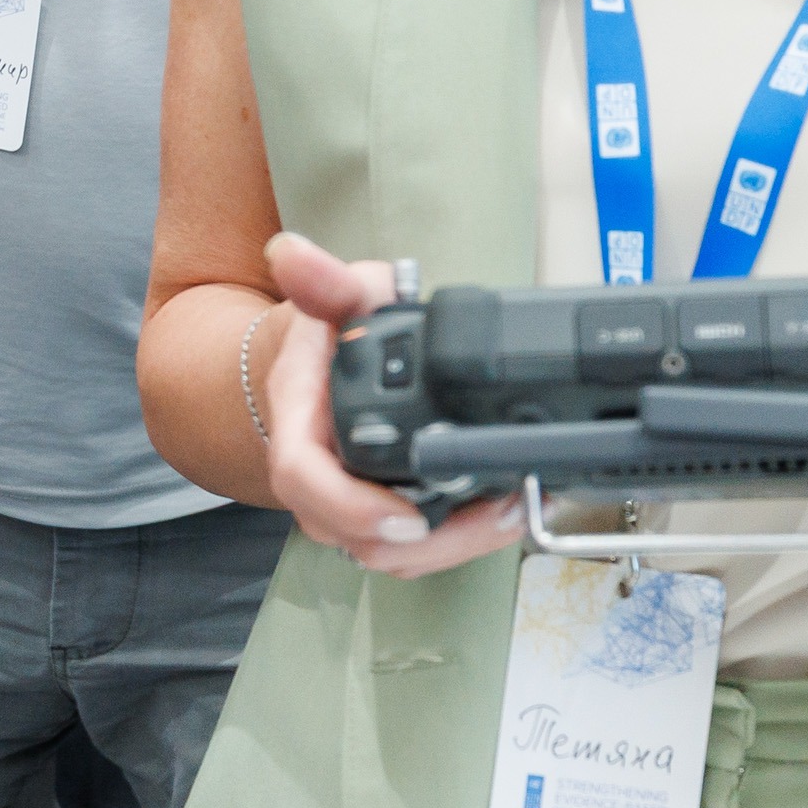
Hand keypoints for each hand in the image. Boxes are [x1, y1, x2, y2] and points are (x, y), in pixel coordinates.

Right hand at [258, 234, 525, 576]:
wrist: (317, 367)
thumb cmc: (331, 335)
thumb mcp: (337, 298)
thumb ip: (325, 281)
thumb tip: (292, 253)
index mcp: (297, 421)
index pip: (303, 478)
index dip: (353, 507)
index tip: (409, 518)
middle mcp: (315, 475)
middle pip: (355, 536)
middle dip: (432, 541)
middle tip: (501, 512)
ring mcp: (345, 503)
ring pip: (386, 553)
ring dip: (455, 545)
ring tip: (515, 512)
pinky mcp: (378, 515)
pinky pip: (408, 549)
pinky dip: (456, 541)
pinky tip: (503, 514)